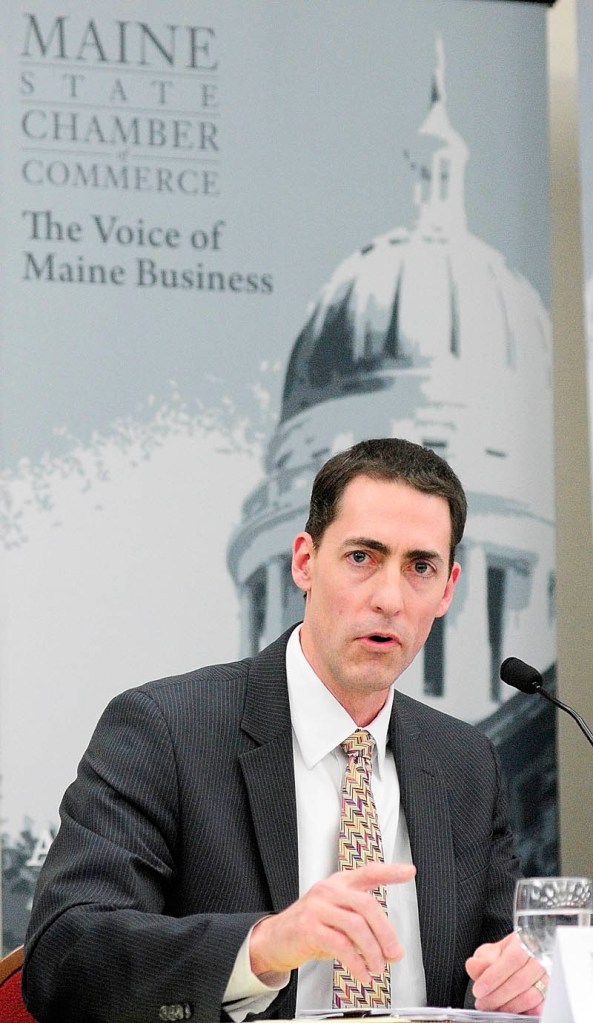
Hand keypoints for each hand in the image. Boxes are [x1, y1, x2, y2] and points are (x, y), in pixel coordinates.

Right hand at [250, 861, 414, 984]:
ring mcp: (317, 906)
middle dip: (386, 932)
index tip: (409, 872)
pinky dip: (356, 963)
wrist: (275, 940)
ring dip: (372, 952)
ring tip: (377, 968)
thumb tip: (390, 950)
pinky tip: (361, 973)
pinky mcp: (309, 927)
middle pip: (367, 905)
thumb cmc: (311, 928)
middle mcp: (329, 890)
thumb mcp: (338, 920)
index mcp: (339, 883)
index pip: (368, 871)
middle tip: (395, 953)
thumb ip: (364, 928)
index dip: (390, 871)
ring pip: (356, 926)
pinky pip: (341, 945)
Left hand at [466, 931, 548, 1014]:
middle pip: (521, 980)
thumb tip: (473, 966)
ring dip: (509, 1006)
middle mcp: (539, 959)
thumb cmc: (503, 956)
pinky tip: (510, 1010)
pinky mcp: (549, 994)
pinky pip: (540, 1007)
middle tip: (482, 1003)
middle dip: (498, 995)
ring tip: (493, 1007)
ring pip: (531, 996)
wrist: (517, 962)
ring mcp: (547, 977)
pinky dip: (523, 1012)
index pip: (513, 958)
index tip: (479, 989)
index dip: (494, 976)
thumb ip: (480, 960)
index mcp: (524, 942)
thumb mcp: (488, 953)